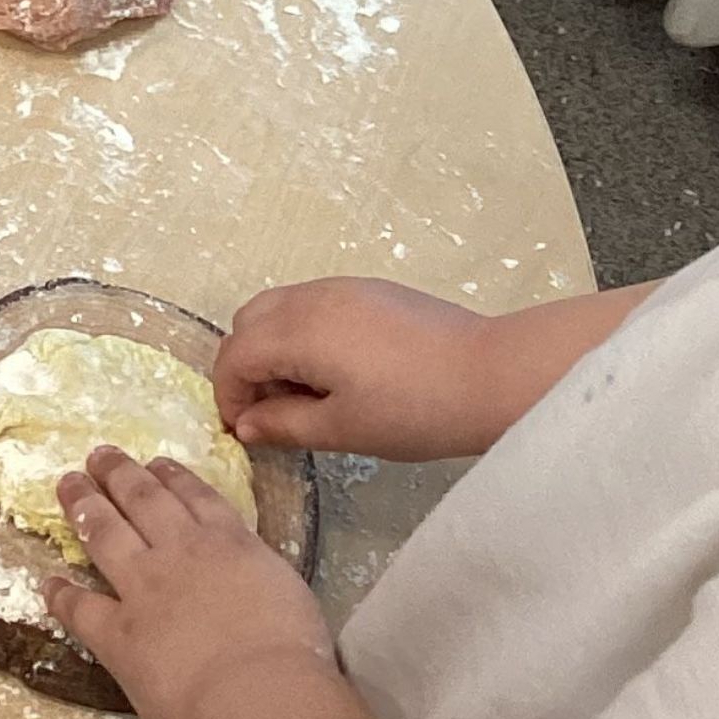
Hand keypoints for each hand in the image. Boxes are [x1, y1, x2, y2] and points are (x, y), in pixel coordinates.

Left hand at [42, 445, 334, 718]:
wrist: (254, 691)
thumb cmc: (291, 650)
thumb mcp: (287, 591)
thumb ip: (258, 572)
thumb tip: (248, 574)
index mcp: (229, 542)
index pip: (195, 497)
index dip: (171, 476)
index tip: (154, 461)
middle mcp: (180, 552)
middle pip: (142, 500)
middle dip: (118, 473)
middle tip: (98, 456)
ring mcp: (143, 588)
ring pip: (105, 533)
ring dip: (83, 506)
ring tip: (67, 484)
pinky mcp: (117, 632)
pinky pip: (81, 608)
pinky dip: (61, 595)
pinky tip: (48, 584)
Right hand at [216, 276, 509, 460]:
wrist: (490, 374)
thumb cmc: (414, 410)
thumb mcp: (344, 429)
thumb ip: (285, 424)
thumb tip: (246, 425)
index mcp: (298, 331)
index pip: (235, 355)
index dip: (229, 396)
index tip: (246, 432)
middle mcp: (311, 297)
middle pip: (249, 322)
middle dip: (247, 367)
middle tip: (274, 412)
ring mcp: (342, 287)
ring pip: (280, 308)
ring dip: (274, 348)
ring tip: (308, 393)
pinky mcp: (369, 289)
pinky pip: (313, 304)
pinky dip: (303, 333)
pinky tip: (339, 371)